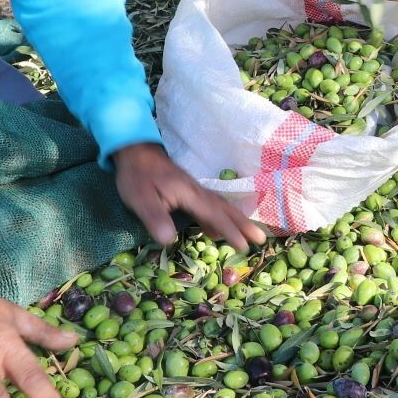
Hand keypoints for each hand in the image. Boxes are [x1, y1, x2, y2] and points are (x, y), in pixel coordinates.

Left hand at [113, 142, 267, 251]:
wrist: (136, 151)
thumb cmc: (138, 176)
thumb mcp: (140, 199)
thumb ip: (156, 218)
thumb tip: (170, 240)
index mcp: (189, 194)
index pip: (213, 214)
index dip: (229, 230)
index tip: (244, 246)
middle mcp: (197, 192)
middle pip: (224, 209)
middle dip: (243, 224)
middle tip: (262, 239)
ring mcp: (195, 190)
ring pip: (221, 206)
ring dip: (237, 219)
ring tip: (252, 233)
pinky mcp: (189, 190)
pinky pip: (212, 205)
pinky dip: (222, 216)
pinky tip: (218, 227)